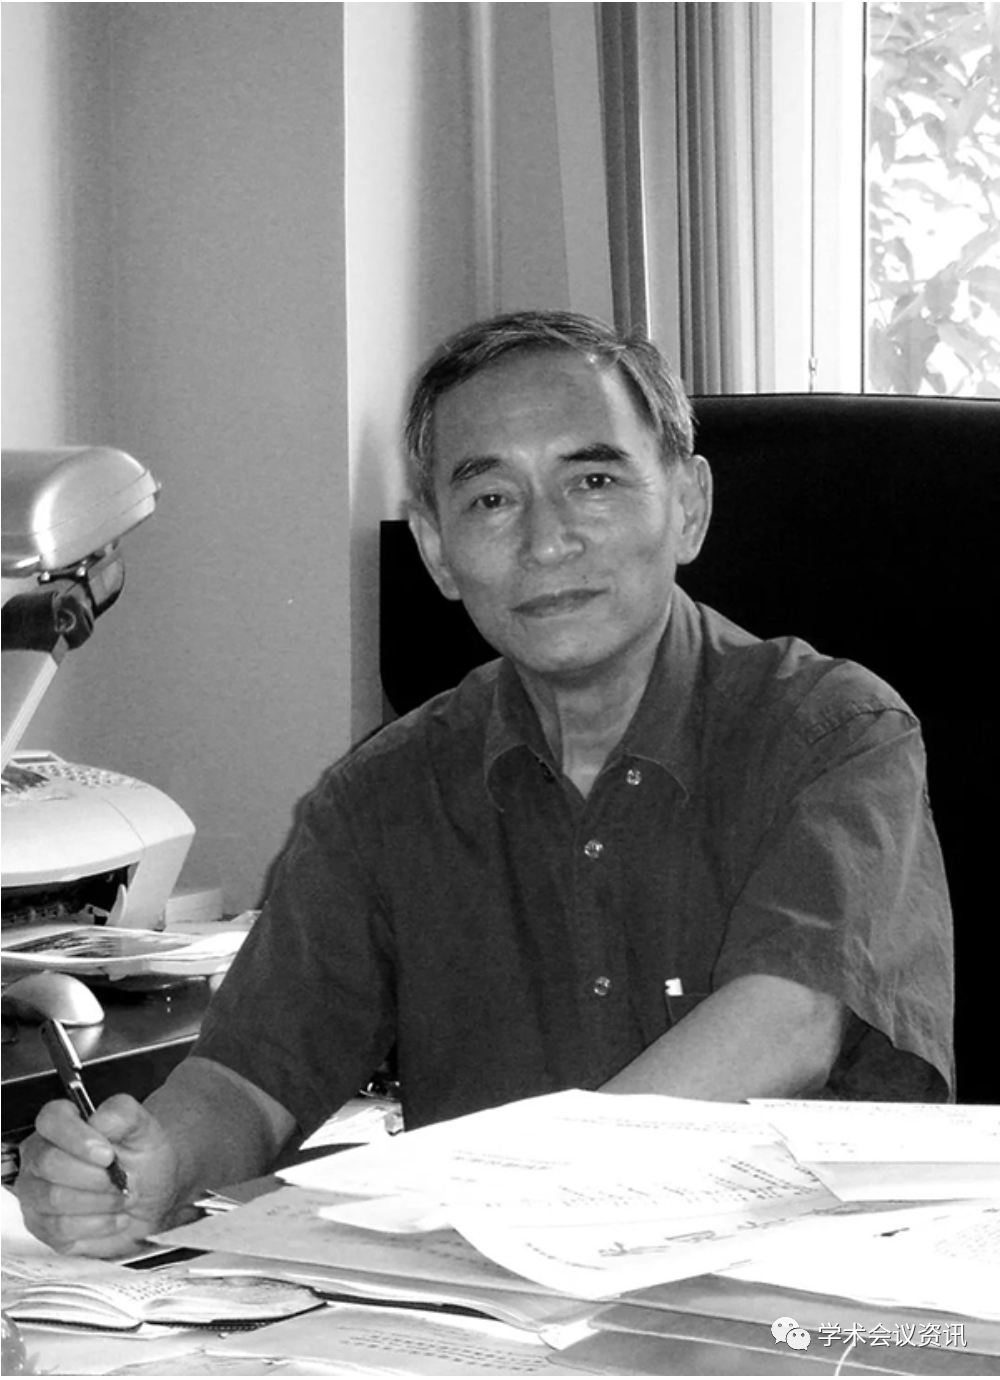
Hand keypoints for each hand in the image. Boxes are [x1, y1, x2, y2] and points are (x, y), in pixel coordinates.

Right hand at [16, 1095, 182, 1256]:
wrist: (151, 1201)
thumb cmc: (142, 1161)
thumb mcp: (144, 1130)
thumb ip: (123, 1114)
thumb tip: (98, 1118)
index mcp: (62, 1123)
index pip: (51, 1119)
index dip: (77, 1137)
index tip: (108, 1155)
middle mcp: (40, 1155)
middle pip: (49, 1163)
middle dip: (95, 1176)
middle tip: (123, 1180)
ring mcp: (36, 1193)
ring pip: (54, 1198)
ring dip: (100, 1201)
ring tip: (122, 1197)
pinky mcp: (42, 1226)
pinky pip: (60, 1228)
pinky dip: (98, 1224)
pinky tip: (115, 1217)